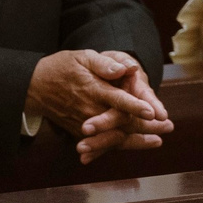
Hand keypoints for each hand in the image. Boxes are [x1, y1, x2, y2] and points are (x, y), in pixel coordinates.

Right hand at [26, 50, 173, 163]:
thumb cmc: (61, 68)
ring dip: (139, 140)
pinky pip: (105, 143)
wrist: (34, 87)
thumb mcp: (81, 57)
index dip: (135, 106)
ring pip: (115, 137)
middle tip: (168, 126)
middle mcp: (89, 110)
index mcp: (91, 89)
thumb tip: (126, 68)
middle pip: (121, 122)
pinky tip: (142, 144)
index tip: (153, 112)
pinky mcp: (82, 133)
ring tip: (159, 140)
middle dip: (146, 126)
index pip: (116, 100)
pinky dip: (124, 146)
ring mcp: (85, 125)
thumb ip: (104, 63)